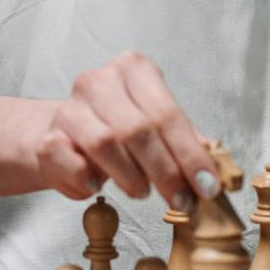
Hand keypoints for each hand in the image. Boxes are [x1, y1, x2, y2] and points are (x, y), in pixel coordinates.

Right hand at [31, 50, 217, 207]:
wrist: (68, 137)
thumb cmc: (120, 131)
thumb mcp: (158, 128)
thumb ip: (187, 144)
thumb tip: (221, 174)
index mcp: (133, 69)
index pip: (167, 113)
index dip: (189, 154)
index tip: (207, 186)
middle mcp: (99, 81)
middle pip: (137, 129)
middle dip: (166, 171)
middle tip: (181, 199)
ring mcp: (70, 106)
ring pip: (104, 143)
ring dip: (130, 176)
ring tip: (142, 191)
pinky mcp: (48, 135)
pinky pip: (68, 160)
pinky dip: (87, 179)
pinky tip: (99, 186)